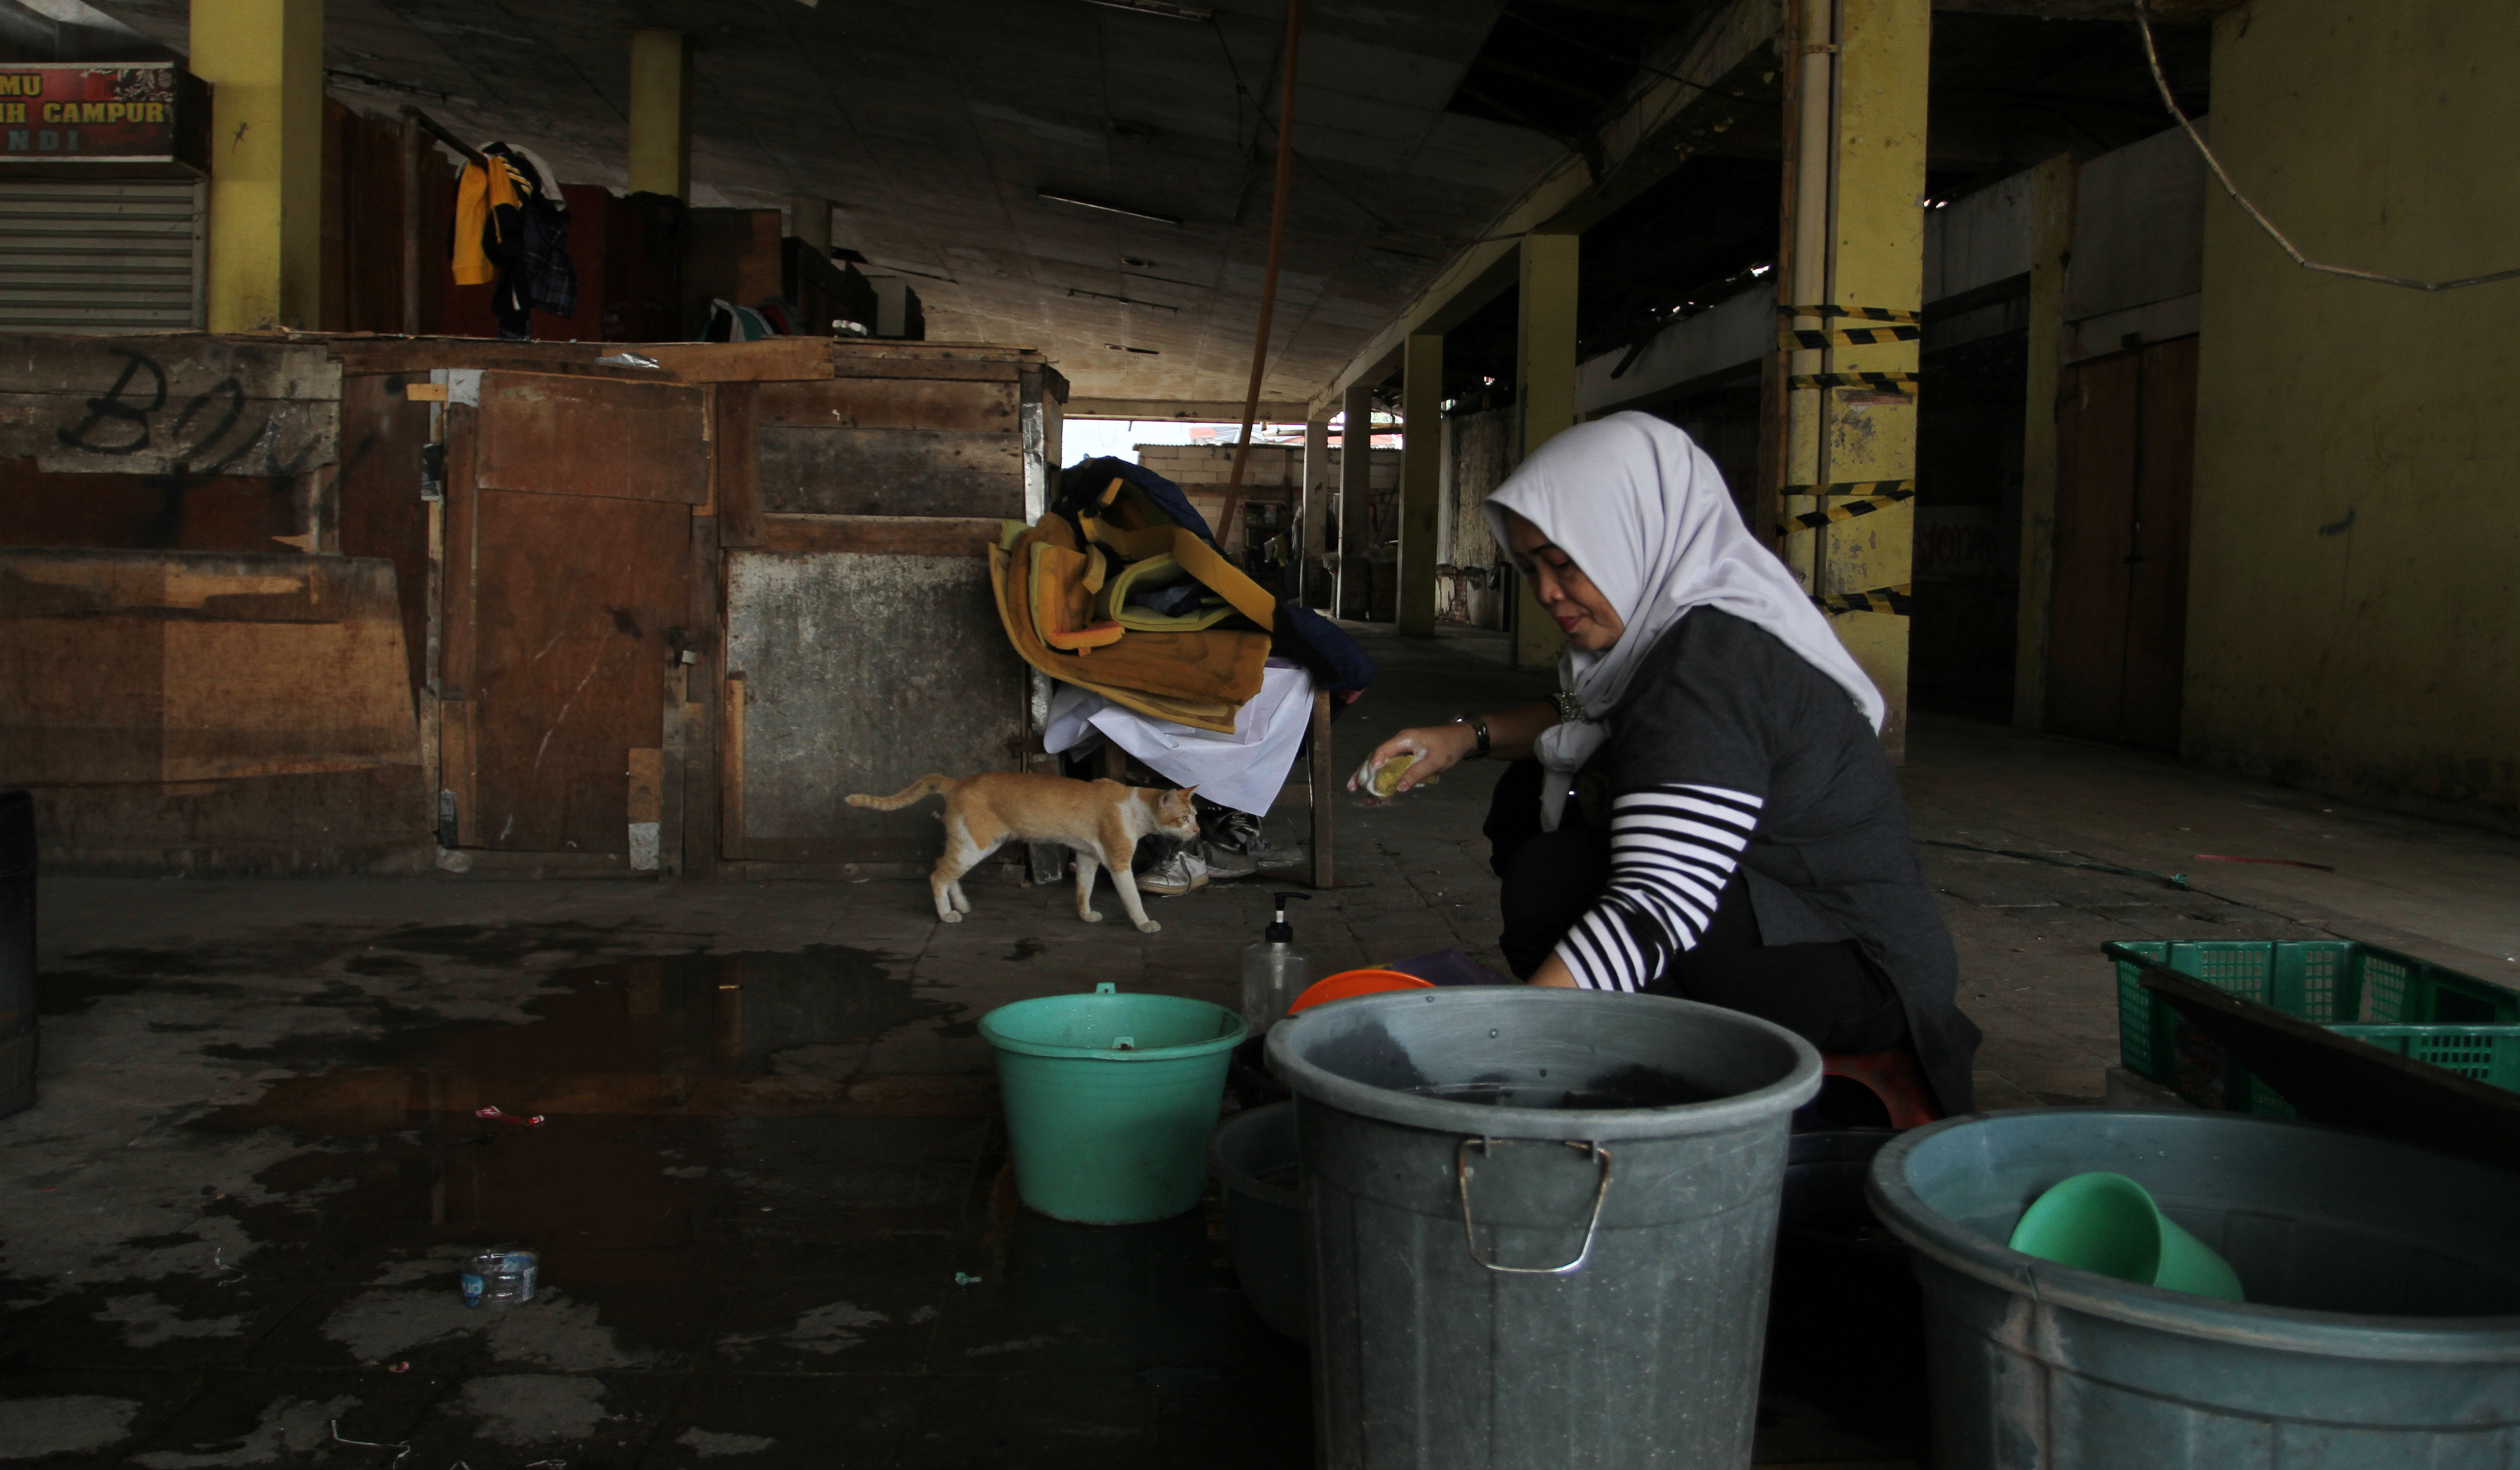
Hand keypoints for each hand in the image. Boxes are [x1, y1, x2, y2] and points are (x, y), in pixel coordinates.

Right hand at [1346, 723, 1477, 799]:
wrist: (1462, 739)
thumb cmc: (1449, 746)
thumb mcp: (1434, 761)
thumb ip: (1416, 773)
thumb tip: (1399, 787)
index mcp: (1404, 739)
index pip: (1382, 751)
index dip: (1373, 765)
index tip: (1367, 779)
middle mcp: (1399, 743)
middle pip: (1376, 758)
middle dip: (1364, 773)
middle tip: (1353, 788)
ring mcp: (1402, 749)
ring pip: (1382, 764)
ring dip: (1373, 779)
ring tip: (1362, 794)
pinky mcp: (1407, 756)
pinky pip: (1392, 767)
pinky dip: (1386, 779)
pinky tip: (1383, 793)